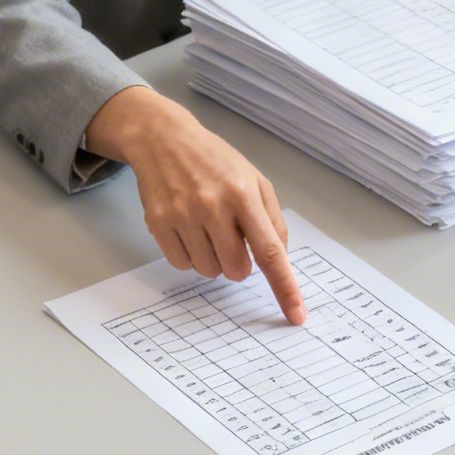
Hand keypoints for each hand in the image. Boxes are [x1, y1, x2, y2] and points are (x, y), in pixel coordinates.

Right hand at [85, 86, 306, 325]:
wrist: (163, 139)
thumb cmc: (214, 161)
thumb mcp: (254, 180)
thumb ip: (272, 220)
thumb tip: (279, 258)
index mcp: (243, 195)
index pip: (269, 251)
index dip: (285, 287)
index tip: (296, 315)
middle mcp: (212, 206)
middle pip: (236, 270)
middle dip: (239, 264)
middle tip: (231, 238)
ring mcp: (182, 216)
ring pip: (208, 272)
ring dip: (213, 260)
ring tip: (207, 230)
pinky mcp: (157, 223)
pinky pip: (182, 265)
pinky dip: (190, 256)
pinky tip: (188, 231)